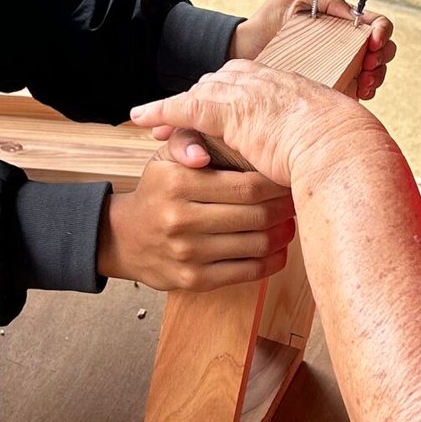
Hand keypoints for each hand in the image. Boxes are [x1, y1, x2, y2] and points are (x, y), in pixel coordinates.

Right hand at [97, 153, 294, 292]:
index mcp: (178, 183)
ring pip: (257, 244)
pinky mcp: (194, 280)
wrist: (124, 238)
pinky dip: (271, 261)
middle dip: (285, 208)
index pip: (246, 185)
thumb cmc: (157, 192)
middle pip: (257, 215)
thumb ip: (187, 141)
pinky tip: (277, 250)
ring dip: (282, 235)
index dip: (276, 183)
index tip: (286, 179)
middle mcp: (181, 219)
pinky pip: (247, 272)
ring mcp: (188, 253)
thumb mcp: (164, 159)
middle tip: (296, 201)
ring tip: (289, 223)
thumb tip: (204, 151)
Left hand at [131, 60, 379, 191]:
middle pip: (216, 85)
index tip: (211, 110)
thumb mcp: (326, 134)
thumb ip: (310, 136)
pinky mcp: (229, 112)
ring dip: (172, 109)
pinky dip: (160, 111)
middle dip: (194, 100)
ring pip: (198, 96)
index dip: (221, 96)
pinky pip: (185, 109)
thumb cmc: (343, 148)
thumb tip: (316, 152)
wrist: (341, 146)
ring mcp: (244, 94)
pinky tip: (139, 118)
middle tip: (174, 117)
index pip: (243, 82)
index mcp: (283, 85)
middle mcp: (261, 81)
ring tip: (150, 121)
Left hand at [231, 0, 395, 101]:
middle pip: (382, 49)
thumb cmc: (265, 22)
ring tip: (365, 81)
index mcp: (340, 22)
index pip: (375, 23)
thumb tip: (353, 13)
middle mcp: (345, 44)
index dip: (382, 30)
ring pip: (376, 71)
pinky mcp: (332, 87)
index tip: (373, 39)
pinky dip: (367, 91)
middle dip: (382, 55)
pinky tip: (359, 91)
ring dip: (378, 75)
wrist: (242, 52)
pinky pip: (360, 91)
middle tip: (369, 63)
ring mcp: (341, 67)